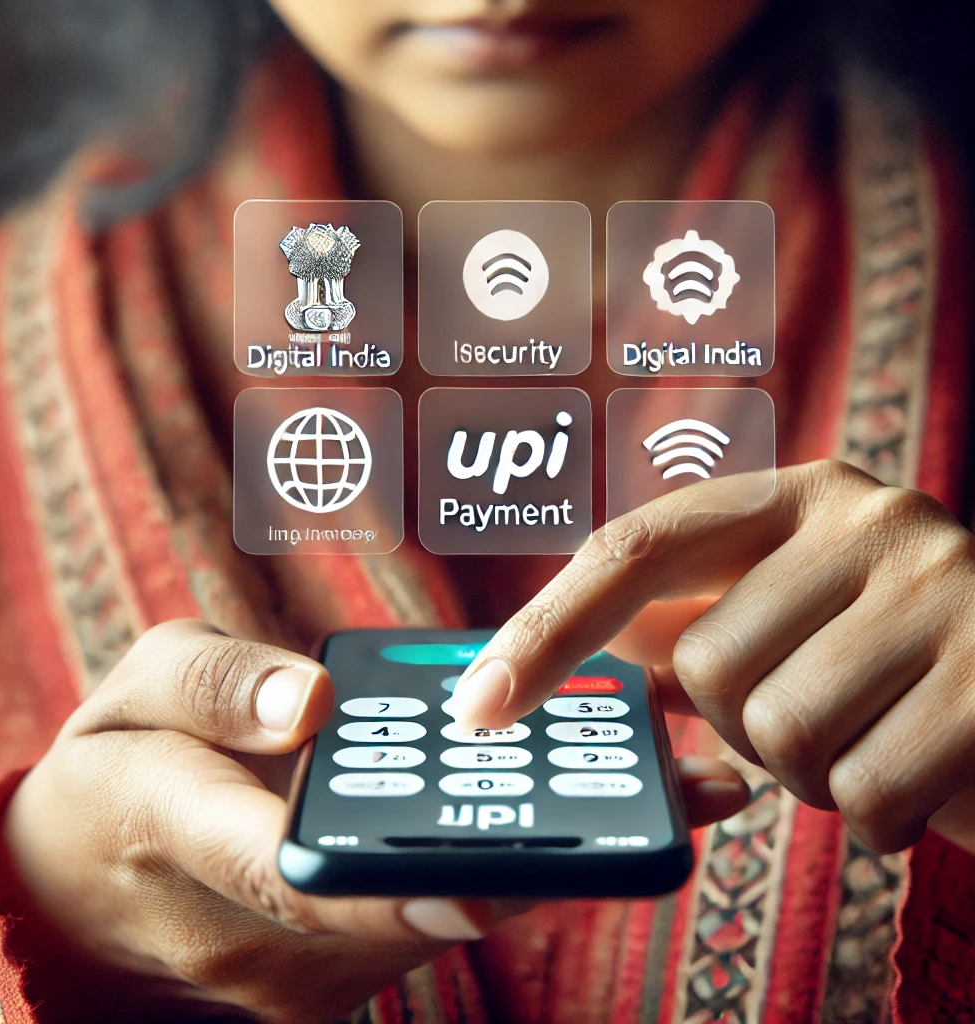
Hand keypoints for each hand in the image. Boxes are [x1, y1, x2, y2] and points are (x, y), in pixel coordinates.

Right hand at [2, 619, 747, 1022]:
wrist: (86, 882)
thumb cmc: (116, 765)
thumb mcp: (138, 690)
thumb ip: (214, 685)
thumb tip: (310, 700)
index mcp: (195, 842)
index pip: (294, 875)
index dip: (393, 875)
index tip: (484, 867)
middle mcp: (262, 933)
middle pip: (408, 906)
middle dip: (531, 853)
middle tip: (650, 789)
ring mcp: (308, 967)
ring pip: (443, 916)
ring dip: (547, 857)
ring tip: (658, 786)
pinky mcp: (344, 969)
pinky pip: (439, 915)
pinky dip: (514, 864)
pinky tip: (586, 808)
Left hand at [448, 460, 974, 855]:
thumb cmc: (896, 663)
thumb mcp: (794, 619)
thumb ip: (695, 625)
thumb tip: (578, 658)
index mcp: (794, 496)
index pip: (634, 549)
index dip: (547, 628)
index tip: (478, 705)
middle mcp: (865, 519)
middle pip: (703, 666)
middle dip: (742, 726)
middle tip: (817, 716)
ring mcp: (939, 590)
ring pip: (780, 736)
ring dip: (810, 775)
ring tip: (873, 739)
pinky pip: (862, 793)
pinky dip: (873, 816)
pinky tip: (921, 776)